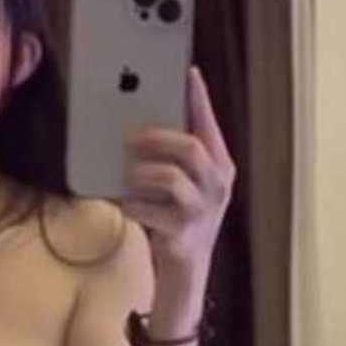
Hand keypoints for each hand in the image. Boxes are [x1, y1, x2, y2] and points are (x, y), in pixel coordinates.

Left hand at [123, 66, 235, 279]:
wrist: (186, 273)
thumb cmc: (178, 218)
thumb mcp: (186, 185)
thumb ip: (174, 157)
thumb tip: (140, 122)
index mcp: (220, 167)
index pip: (210, 125)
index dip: (199, 98)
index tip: (188, 72)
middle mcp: (218, 187)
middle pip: (192, 148)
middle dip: (157, 137)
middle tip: (130, 136)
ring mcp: (202, 212)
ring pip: (170, 178)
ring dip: (141, 174)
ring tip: (127, 175)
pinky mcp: (182, 234)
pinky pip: (149, 210)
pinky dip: (132, 204)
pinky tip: (124, 205)